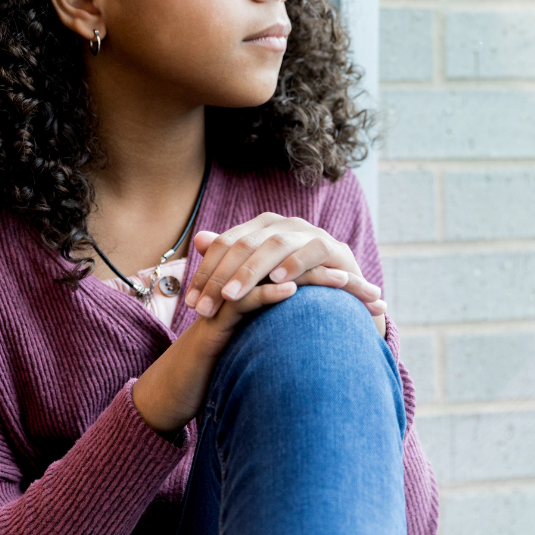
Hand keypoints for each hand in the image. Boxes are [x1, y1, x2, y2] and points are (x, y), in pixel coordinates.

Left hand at [185, 213, 386, 325]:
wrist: (343, 305)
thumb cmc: (294, 291)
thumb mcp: (260, 279)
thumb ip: (232, 260)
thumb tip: (198, 239)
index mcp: (264, 228)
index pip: (226, 244)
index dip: (206, 272)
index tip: (191, 304)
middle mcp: (286, 225)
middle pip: (245, 244)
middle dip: (221, 277)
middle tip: (204, 308)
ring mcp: (311, 234)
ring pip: (275, 244)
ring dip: (252, 271)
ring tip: (231, 296)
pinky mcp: (336, 249)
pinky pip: (313, 250)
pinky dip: (295, 264)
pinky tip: (278, 281)